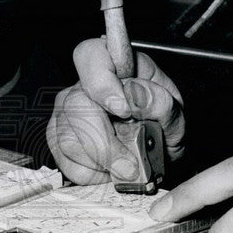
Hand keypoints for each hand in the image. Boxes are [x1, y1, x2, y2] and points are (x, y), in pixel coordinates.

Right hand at [47, 38, 185, 184]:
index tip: (122, 109)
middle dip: (105, 143)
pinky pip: (67, 163)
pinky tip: (110, 171)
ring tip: (126, 166)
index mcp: (115, 66)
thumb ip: (160, 103)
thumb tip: (134, 95)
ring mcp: (66, 115)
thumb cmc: (161, 128)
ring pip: (68, 140)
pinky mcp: (58, 143)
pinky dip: (93, 176)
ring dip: (102, 163)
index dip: (101, 82)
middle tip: (131, 163)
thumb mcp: (174, 114)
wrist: (155, 157)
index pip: (90, 56)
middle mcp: (84, 86)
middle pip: (75, 105)